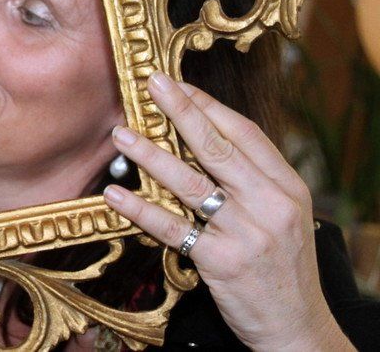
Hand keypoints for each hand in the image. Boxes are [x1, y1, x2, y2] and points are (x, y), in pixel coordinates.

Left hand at [102, 71, 352, 351]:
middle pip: (216, 148)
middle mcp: (269, 204)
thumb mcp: (282, 215)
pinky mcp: (222, 261)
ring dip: (150, 155)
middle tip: (150, 85)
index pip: (245, 133)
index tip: (176, 85)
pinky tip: (115, 195)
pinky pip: (172, 228)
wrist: (297, 327)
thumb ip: (250, 180)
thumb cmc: (282, 266)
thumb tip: (200, 138)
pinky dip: (140, 209)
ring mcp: (246, 232)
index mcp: (287, 187)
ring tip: (121, 134)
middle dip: (180, 112)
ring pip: (189, 183)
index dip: (208, 106)